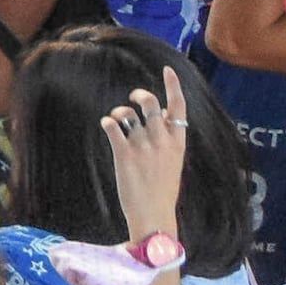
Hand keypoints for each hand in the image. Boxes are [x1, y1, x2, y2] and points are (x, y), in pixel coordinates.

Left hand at [99, 69, 191, 252]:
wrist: (154, 215)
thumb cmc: (162, 190)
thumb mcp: (174, 162)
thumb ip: (169, 139)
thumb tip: (161, 116)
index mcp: (177, 142)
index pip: (179, 108)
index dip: (173, 85)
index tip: (167, 69)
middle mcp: (161, 141)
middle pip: (150, 103)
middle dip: (139, 95)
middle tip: (133, 98)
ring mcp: (143, 147)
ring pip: (128, 114)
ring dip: (120, 112)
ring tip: (117, 119)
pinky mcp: (124, 154)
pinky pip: (113, 126)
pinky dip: (107, 122)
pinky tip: (107, 125)